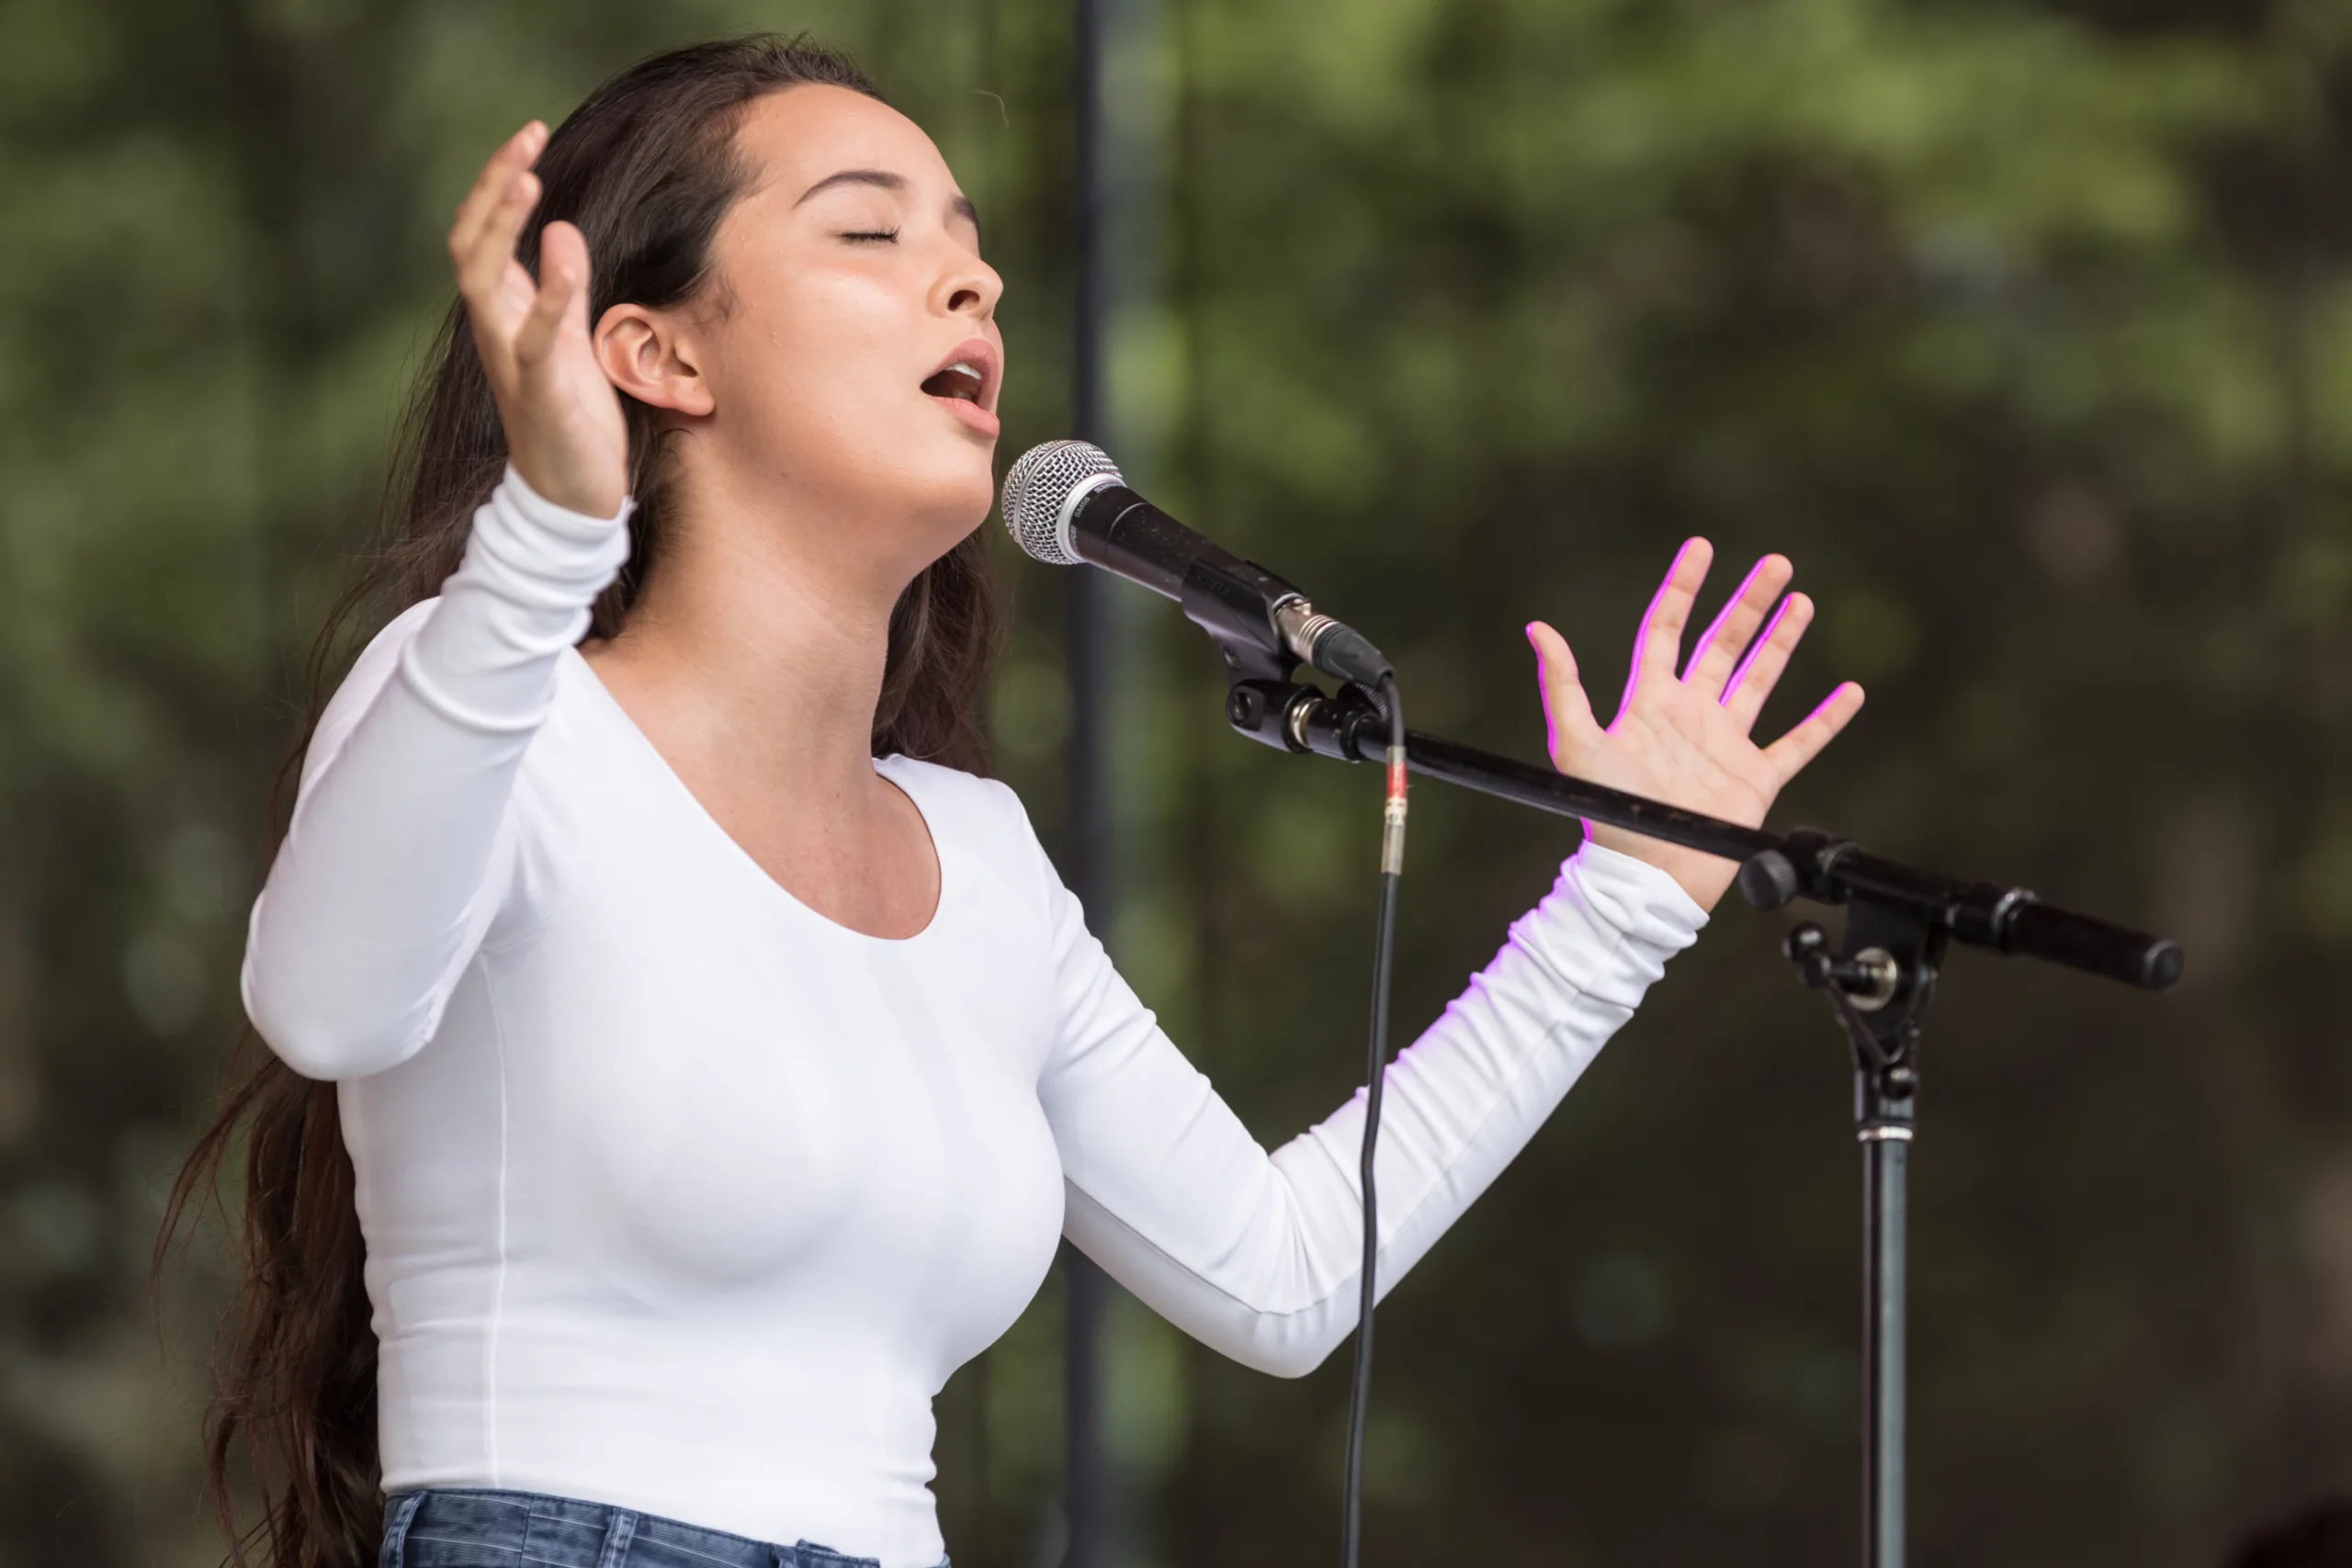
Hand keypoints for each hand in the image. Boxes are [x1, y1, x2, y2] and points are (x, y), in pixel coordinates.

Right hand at [449, 122, 629, 518]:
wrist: (573, 497)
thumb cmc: (572, 417)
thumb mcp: (570, 340)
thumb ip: (563, 288)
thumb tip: (563, 229)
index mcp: (501, 312)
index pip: (483, 233)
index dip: (498, 182)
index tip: (530, 136)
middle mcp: (494, 328)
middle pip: (470, 241)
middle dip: (492, 186)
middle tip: (526, 139)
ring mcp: (508, 358)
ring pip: (481, 279)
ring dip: (502, 227)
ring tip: (528, 180)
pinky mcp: (538, 390)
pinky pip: (532, 336)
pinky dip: (547, 295)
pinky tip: (563, 254)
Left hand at [1526, 539, 1864, 910]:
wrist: (1645, 876)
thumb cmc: (1606, 813)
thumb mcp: (1576, 743)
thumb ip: (1563, 685)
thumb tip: (1538, 629)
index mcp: (1650, 702)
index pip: (1668, 630)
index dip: (1683, 588)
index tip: (1701, 548)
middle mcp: (1691, 715)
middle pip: (1723, 644)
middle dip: (1748, 602)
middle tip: (1776, 563)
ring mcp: (1726, 745)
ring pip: (1760, 679)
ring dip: (1782, 641)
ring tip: (1802, 600)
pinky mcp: (1756, 779)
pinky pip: (1799, 742)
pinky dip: (1826, 719)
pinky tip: (1850, 692)